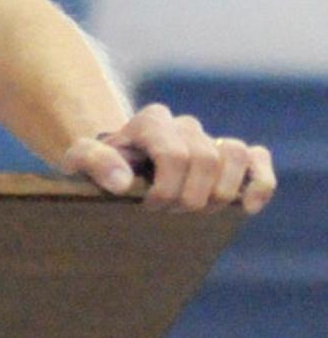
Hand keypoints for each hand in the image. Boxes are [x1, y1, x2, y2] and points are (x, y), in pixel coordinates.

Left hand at [60, 102, 276, 214]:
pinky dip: (259, 182)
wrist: (112, 163)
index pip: (174, 153)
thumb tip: (122, 182)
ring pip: (235, 154)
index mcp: (149, 123)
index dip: (168, 188)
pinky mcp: (228, 154)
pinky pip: (256, 157)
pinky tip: (248, 207)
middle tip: (169, 214)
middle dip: (191, 196)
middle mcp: (182, 126)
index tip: (149, 208)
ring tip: (198, 212)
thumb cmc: (96, 166)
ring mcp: (208, 139)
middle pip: (206, 159)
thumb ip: (91, 161)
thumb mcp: (77, 161)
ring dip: (222, 192)